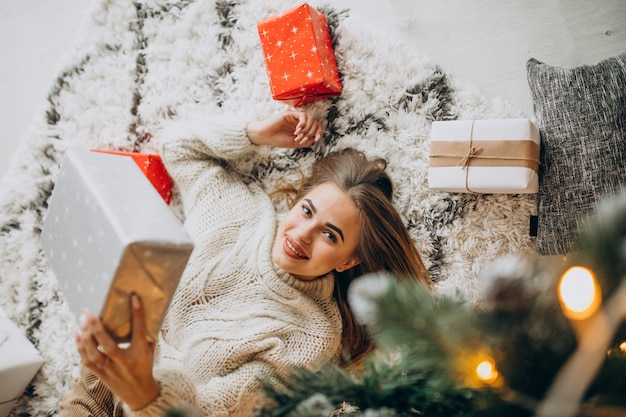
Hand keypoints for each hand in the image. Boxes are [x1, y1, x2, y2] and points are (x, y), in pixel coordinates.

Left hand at [76, 294, 159, 409]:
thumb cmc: (144, 366)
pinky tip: (77, 334)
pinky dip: (80, 347)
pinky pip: (87, 361)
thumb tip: (140, 310)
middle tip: (90, 313)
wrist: (139, 393)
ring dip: (86, 337)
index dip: (137, 313)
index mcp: (141, 354)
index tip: (133, 297)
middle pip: (109, 345)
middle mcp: (124, 363)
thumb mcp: (150, 350)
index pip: (139, 331)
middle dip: (97, 328)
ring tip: (82, 320)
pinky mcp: (101, 375)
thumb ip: (146, 333)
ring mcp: (111, 370)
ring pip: (94, 354)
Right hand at [246, 110, 322, 147]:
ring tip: (298, 135)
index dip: (319, 132)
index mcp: (302, 129)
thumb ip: (306, 141)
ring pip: (311, 119)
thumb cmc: (278, 140)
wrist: (265, 136)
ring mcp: (295, 117)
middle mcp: (300, 122)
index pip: (316, 127)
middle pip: (315, 123)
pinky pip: (303, 115)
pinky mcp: (290, 114)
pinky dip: (303, 123)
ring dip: (307, 129)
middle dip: (311, 132)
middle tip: (301, 139)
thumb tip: (316, 138)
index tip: (317, 139)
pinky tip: (297, 130)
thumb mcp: (295, 143)